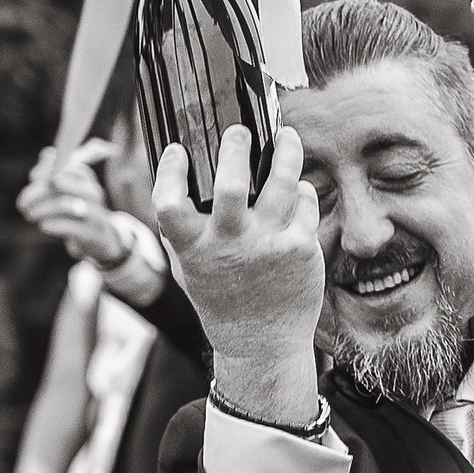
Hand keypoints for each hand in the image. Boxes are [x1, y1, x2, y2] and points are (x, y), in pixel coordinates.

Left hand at [19, 144, 134, 266]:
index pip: (61, 168)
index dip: (43, 173)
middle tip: (22, 204)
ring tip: (30, 215)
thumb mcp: (63, 189)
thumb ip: (50, 171)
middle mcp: (93, 192)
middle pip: (61, 183)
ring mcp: (96, 213)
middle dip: (38, 192)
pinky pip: (72, 227)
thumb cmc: (74, 209)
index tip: (32, 180)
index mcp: (85, 178)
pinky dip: (54, 225)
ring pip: (65, 205)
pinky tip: (44, 225)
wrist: (98, 238)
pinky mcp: (94, 234)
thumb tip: (48, 153)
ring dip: (42, 210)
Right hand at [151, 124, 322, 420]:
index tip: (177, 150)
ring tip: (285, 136)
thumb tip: (174, 178)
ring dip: (285, 150)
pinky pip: (304, 200)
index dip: (169, 172)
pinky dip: (300, 189)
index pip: (169, 204)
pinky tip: (296, 186)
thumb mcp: (188, 268)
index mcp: (194, 249)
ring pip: (282, 181)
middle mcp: (230, 245)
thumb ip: (180, 231)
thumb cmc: (221, 296)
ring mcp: (269, 245)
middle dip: (235, 147)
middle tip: (239, 131)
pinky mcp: (301, 247)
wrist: (261, 342)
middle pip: (229, 184)